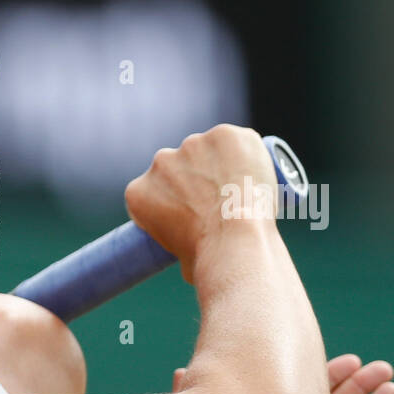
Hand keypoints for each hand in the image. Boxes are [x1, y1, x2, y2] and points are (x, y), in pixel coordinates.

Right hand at [124, 124, 276, 283]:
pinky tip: (255, 171)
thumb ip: (176, 239)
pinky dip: (246, 151)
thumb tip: (190, 250)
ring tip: (242, 190)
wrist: (235, 241)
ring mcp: (193, 145)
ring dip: (220, 163)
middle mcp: (160, 162)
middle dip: (196, 179)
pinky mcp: (225, 135)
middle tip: (221, 201)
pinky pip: (236, 139)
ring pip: (208, 150)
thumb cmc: (207, 258)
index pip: (154, 188)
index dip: (174, 199)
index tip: (193, 210)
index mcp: (139, 192)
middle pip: (179, 166)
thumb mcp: (176, 256)